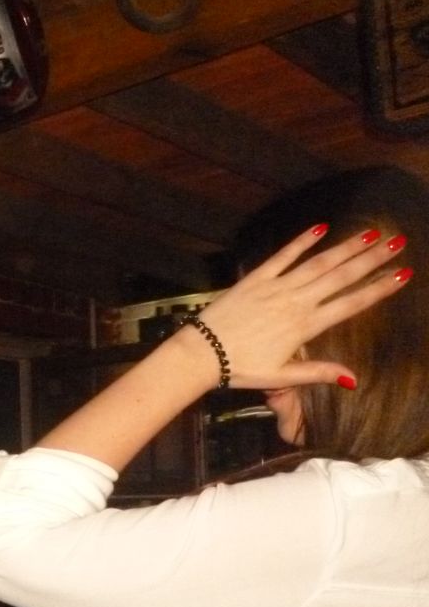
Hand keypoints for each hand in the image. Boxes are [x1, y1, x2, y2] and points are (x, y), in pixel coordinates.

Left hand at [192, 225, 410, 390]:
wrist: (202, 353)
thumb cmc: (241, 368)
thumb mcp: (282, 376)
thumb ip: (319, 372)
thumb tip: (355, 378)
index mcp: (306, 326)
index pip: (351, 304)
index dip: (379, 289)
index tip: (403, 274)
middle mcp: (296, 302)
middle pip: (341, 277)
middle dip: (372, 259)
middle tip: (397, 242)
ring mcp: (276, 288)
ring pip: (317, 263)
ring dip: (345, 248)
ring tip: (371, 234)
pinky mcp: (255, 279)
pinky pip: (282, 256)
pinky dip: (301, 242)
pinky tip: (320, 227)